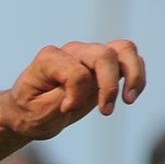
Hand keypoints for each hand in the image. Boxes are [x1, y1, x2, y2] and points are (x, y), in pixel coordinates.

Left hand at [1, 40, 146, 141]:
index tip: (65, 110)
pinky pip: (129, 59)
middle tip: (105, 112)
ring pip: (124, 49)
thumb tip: (88, 86)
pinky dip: (136, 77)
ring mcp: (88, 54)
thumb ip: (61, 99)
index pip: (76, 72)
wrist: (27, 113)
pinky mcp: (102, 64)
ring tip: (129, 100)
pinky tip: (130, 97)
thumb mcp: (37, 114)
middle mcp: (71, 51)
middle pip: (104, 55)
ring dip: (133, 74)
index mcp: (49, 59)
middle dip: (109, 86)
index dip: (76, 96)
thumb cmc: (29, 112)